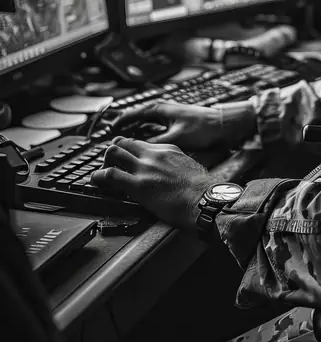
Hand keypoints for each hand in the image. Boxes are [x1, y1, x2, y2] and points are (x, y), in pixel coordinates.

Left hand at [91, 137, 212, 228]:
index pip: (140, 142)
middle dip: (113, 152)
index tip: (124, 157)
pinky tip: (95, 182)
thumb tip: (173, 172)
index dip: (128, 149)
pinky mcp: (138, 186)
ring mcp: (145, 168)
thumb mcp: (189, 167)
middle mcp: (154, 154)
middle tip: (110, 164)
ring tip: (102, 172)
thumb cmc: (202, 189)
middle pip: (123, 142)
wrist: (205, 200)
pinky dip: (99, 178)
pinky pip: (110, 176)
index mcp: (168, 149)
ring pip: (113, 153)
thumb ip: (176, 165)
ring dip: (104, 162)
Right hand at [111, 99, 255, 150]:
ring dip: (135, 135)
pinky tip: (144, 149)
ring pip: (145, 126)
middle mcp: (163, 111)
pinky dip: (147, 138)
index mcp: (160, 109)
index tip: (108, 131)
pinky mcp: (175, 126)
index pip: (132, 114)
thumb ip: (155, 143)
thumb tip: (136, 151)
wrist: (223, 125)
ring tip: (124, 147)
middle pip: (136, 119)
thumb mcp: (175, 137)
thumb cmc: (202, 127)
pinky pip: (155, 131)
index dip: (119, 123)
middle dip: (124, 129)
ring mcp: (169, 118)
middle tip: (112, 141)